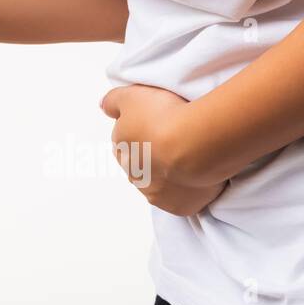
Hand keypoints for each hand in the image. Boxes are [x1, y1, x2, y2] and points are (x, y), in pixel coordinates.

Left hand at [99, 84, 227, 216]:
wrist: (195, 143)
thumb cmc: (162, 117)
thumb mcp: (130, 96)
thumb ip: (113, 102)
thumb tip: (104, 107)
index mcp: (121, 151)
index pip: (124, 145)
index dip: (142, 135)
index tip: (159, 126)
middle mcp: (134, 177)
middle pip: (142, 167)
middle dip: (154, 157)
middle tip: (175, 142)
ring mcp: (157, 195)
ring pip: (160, 185)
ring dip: (170, 175)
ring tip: (190, 158)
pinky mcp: (179, 208)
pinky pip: (183, 199)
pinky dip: (189, 190)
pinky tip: (199, 176)